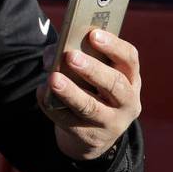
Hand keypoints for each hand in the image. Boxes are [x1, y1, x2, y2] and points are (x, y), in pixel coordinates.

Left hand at [37, 29, 141, 159]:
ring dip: (71, 92)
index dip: (113, 45)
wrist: (93, 131)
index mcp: (130, 78)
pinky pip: (68, 120)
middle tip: (71, 56)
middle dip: (92, 69)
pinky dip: (52, 105)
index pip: (129, 59)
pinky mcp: (89, 137)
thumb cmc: (92, 89)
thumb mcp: (94, 74)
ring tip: (53, 78)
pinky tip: (42, 93)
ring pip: (91, 107)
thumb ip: (76, 58)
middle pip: (114, 84)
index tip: (93, 34)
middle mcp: (127, 102)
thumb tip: (53, 55)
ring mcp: (110, 122)